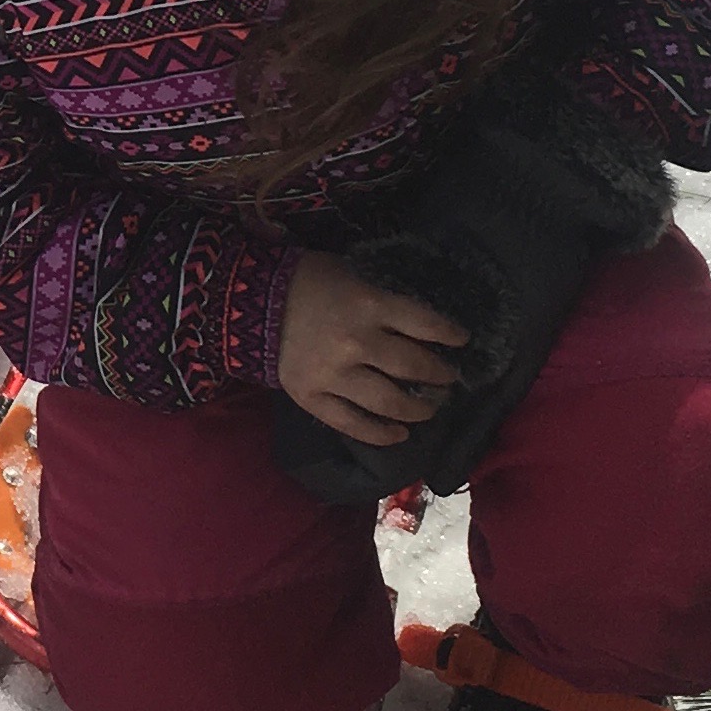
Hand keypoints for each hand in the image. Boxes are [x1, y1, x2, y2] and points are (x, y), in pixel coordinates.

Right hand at [276, 252, 469, 447]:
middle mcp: (356, 342)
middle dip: (439, 375)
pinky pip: (353, 424)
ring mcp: (333, 374)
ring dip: (417, 408)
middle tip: (448, 379)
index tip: (462, 341)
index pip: (425, 323)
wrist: (249, 299)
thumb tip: (418, 326)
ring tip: (428, 408)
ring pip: (389, 402)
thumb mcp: (351, 275)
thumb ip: (382, 301)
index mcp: (368, 304)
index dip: (450, 334)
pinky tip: (399, 435)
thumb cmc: (307, 280)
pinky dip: (381, 434)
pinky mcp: (312, 397)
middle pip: (413, 367)